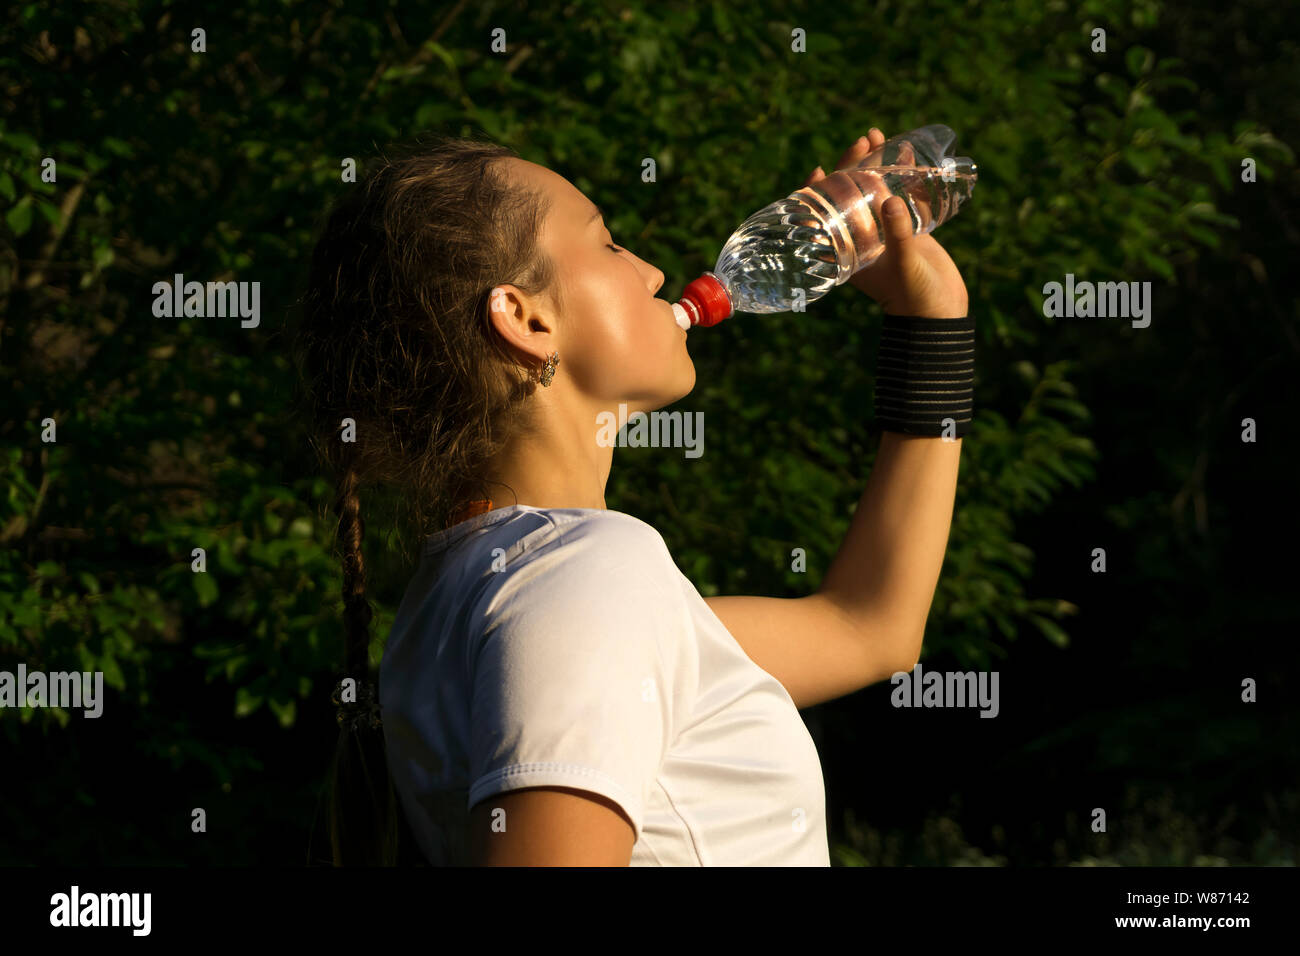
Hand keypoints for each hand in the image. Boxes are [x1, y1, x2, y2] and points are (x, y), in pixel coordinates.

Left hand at [803, 128, 968, 317]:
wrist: (941, 311)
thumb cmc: (913, 295)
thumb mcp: (902, 265)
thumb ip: (897, 235)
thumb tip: (891, 201)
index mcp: (849, 250)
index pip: (825, 215)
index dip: (818, 191)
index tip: (819, 169)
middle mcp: (864, 237)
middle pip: (851, 194)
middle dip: (853, 164)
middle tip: (862, 140)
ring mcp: (887, 230)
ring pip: (877, 189)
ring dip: (878, 163)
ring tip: (879, 136)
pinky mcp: (911, 228)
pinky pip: (904, 195)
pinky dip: (905, 174)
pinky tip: (906, 154)